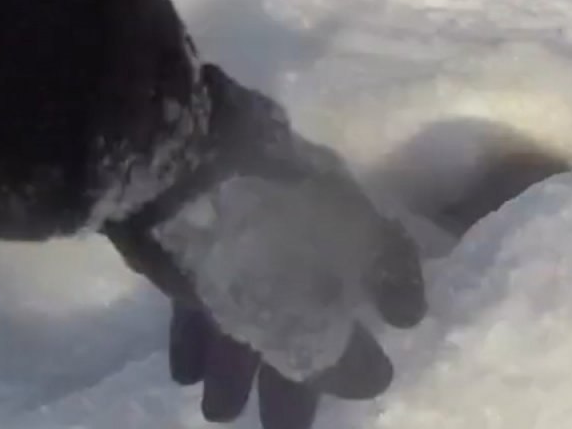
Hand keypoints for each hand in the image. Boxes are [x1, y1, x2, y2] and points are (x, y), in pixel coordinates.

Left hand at [104, 65, 425, 427]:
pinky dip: (202, 335)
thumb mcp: (303, 311)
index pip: (388, 256)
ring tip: (220, 414)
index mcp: (345, 225)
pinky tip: (186, 375)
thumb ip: (336, 353)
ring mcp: (249, 221)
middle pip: (311, 302)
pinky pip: (208, 291)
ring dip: (241, 365)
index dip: (399, 291)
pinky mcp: (199, 230)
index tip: (402, 325)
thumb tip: (374, 380)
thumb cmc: (256, 240)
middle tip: (286, 426)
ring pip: (254, 302)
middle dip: (299, 370)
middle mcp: (304, 219)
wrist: (170, 168)